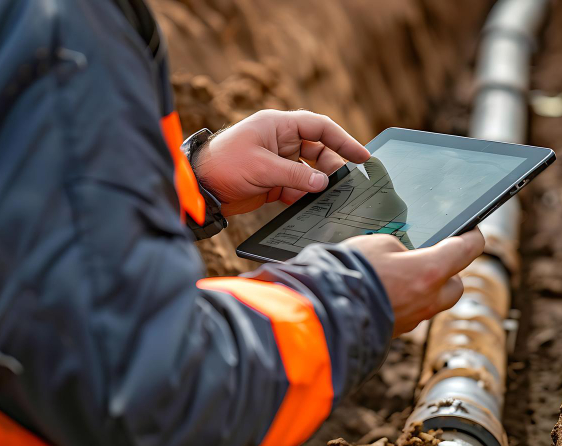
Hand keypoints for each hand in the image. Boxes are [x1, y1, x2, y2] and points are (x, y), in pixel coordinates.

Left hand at [193, 110, 370, 215]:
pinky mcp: (273, 181)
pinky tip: (313, 204)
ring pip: (309, 171)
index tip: (362, 156)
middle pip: (318, 150)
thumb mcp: (262, 167)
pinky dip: (305, 195)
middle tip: (349, 183)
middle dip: (333, 166)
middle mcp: (281, 141)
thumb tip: (324, 183)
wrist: (199, 186)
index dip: (343, 140)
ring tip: (332, 196)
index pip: (320, 128)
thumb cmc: (224, 164)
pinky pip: (298, 186)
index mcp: (279, 125)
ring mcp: (277, 161)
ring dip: (319, 183)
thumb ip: (296, 175)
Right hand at [345, 229, 485, 336]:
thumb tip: (403, 258)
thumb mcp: (378, 243)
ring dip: (428, 289)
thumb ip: (401, 248)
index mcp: (430, 272)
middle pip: (456, 284)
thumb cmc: (350, 273)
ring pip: (434, 302)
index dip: (473, 237)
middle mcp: (428, 299)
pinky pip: (411, 313)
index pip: (467, 250)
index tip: (472, 231)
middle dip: (450, 272)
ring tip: (405, 275)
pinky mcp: (396, 331)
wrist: (325, 312)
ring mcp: (413, 319)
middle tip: (434, 258)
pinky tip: (386, 291)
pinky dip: (406, 302)